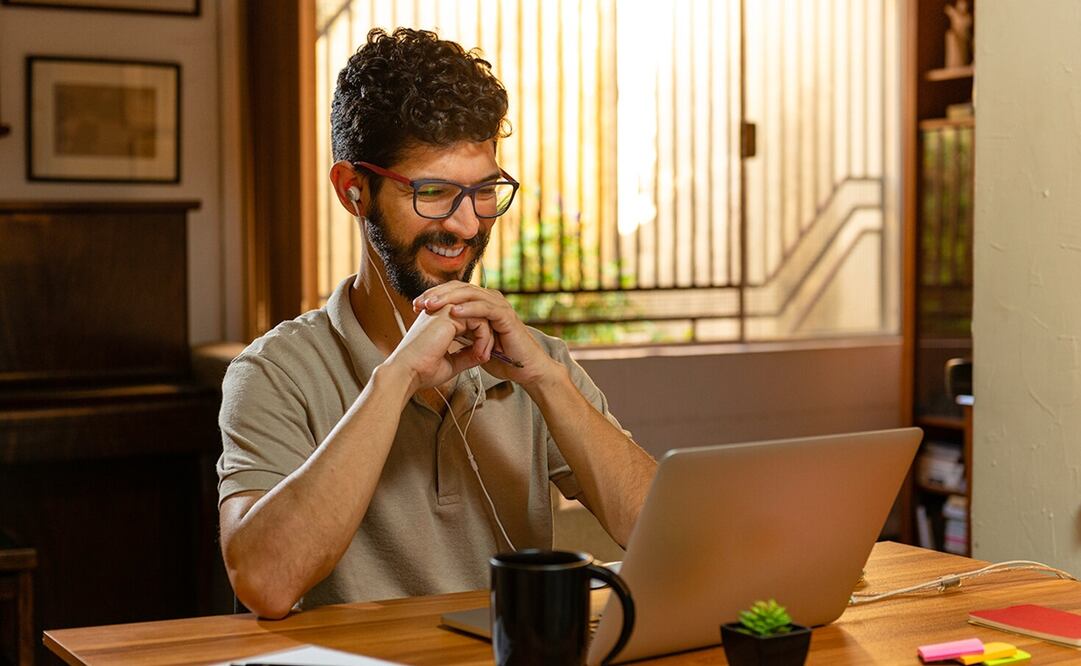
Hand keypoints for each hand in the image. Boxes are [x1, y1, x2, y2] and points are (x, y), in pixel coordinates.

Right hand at [385, 304, 492, 392]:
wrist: (408, 372)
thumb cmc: (422, 370)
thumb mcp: (452, 362)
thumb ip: (467, 356)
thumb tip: (484, 355)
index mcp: (440, 321)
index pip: (470, 321)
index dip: (481, 339)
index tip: (481, 357)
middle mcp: (442, 312)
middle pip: (478, 317)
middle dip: (487, 338)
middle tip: (485, 357)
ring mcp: (445, 309)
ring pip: (481, 317)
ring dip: (487, 339)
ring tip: (483, 357)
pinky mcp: (449, 314)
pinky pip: (479, 321)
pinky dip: (484, 338)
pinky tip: (480, 353)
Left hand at [412, 282, 558, 386]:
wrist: (524, 369)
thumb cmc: (500, 356)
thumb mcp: (472, 341)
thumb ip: (459, 331)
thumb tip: (436, 328)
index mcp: (480, 303)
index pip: (452, 292)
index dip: (433, 297)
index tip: (415, 307)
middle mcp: (489, 299)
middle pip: (459, 289)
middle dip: (436, 294)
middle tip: (419, 303)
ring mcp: (498, 306)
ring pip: (470, 295)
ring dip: (448, 299)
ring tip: (432, 305)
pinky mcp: (505, 315)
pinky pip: (484, 308)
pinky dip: (469, 309)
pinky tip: (454, 312)